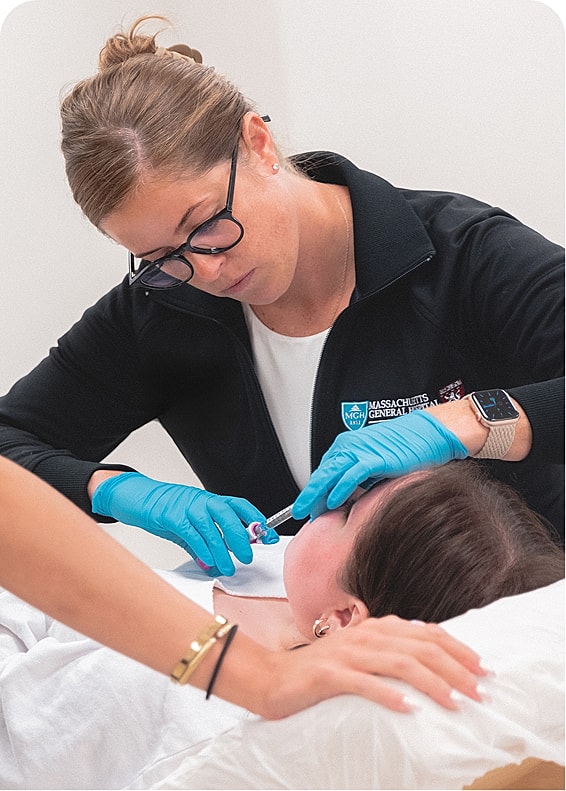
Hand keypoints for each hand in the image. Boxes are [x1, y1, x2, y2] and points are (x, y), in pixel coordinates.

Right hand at [92, 472, 276, 575]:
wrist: (139, 498)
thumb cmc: (166, 510)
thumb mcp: (191, 522)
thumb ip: (206, 541)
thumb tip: (220, 561)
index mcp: (211, 500)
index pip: (240, 506)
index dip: (256, 520)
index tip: (269, 535)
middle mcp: (202, 501)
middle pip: (228, 516)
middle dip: (241, 537)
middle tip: (248, 555)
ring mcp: (187, 507)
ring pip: (210, 528)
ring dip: (221, 550)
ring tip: (228, 567)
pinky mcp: (172, 517)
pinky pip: (191, 534)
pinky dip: (201, 549)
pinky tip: (207, 561)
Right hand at [258, 615, 487, 719]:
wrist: (271, 676)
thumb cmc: (320, 671)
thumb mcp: (360, 654)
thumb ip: (390, 651)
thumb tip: (430, 658)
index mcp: (376, 627)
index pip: (428, 633)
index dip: (459, 649)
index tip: (484, 670)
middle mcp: (366, 634)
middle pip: (421, 647)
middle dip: (456, 669)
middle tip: (480, 693)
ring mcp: (347, 653)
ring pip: (400, 663)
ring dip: (432, 683)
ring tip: (455, 703)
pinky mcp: (329, 674)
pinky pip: (364, 683)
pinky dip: (389, 695)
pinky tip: (409, 710)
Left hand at [293, 410, 466, 519]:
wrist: (428, 434)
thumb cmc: (406, 448)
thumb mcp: (375, 466)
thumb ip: (360, 480)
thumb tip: (348, 499)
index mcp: (348, 448)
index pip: (324, 472)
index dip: (314, 491)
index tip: (308, 507)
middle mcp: (350, 447)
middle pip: (322, 474)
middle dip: (308, 495)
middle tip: (299, 511)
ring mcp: (360, 451)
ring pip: (331, 474)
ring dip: (317, 494)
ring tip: (308, 510)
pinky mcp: (374, 458)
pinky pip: (352, 475)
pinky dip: (341, 488)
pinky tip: (333, 501)